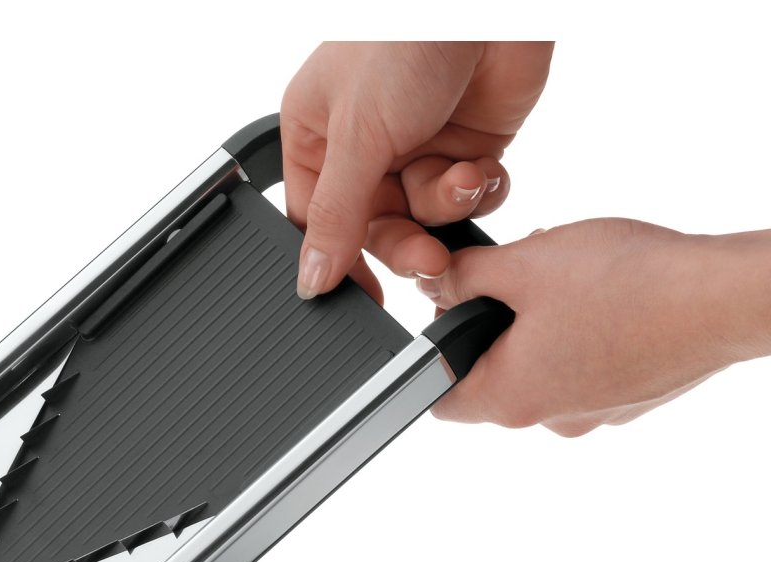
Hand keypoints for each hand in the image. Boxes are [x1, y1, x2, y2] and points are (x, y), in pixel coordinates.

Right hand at [281, 41, 552, 301]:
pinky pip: (468, 197)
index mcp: (316, 138)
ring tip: (462, 177)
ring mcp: (417, 148)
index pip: (317, 223)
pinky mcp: (466, 146)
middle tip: (429, 255)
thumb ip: (337, 215)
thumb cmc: (403, 39)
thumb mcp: (358, 135)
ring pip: (425, 217)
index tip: (363, 297)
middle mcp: (364, 148)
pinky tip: (482, 163)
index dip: (340, 262)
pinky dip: (480, 188)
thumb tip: (310, 279)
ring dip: (447, 205)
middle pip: (376, 230)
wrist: (486, 0)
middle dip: (407, 242)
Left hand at [421, 219, 770, 435]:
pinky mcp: (629, 398)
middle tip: (512, 276)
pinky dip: (580, 334)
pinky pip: (584, 366)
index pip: (442, 399)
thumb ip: (466, 276)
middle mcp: (550, 418)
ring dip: (538, 322)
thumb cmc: (627, 284)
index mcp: (513, 398)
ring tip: (564, 277)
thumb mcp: (524, 264)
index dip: (435, 355)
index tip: (447, 315)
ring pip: (541, 366)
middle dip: (494, 322)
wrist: (723, 298)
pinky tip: (603, 295)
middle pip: (493, 376)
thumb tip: (435, 282)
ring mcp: (594, 413)